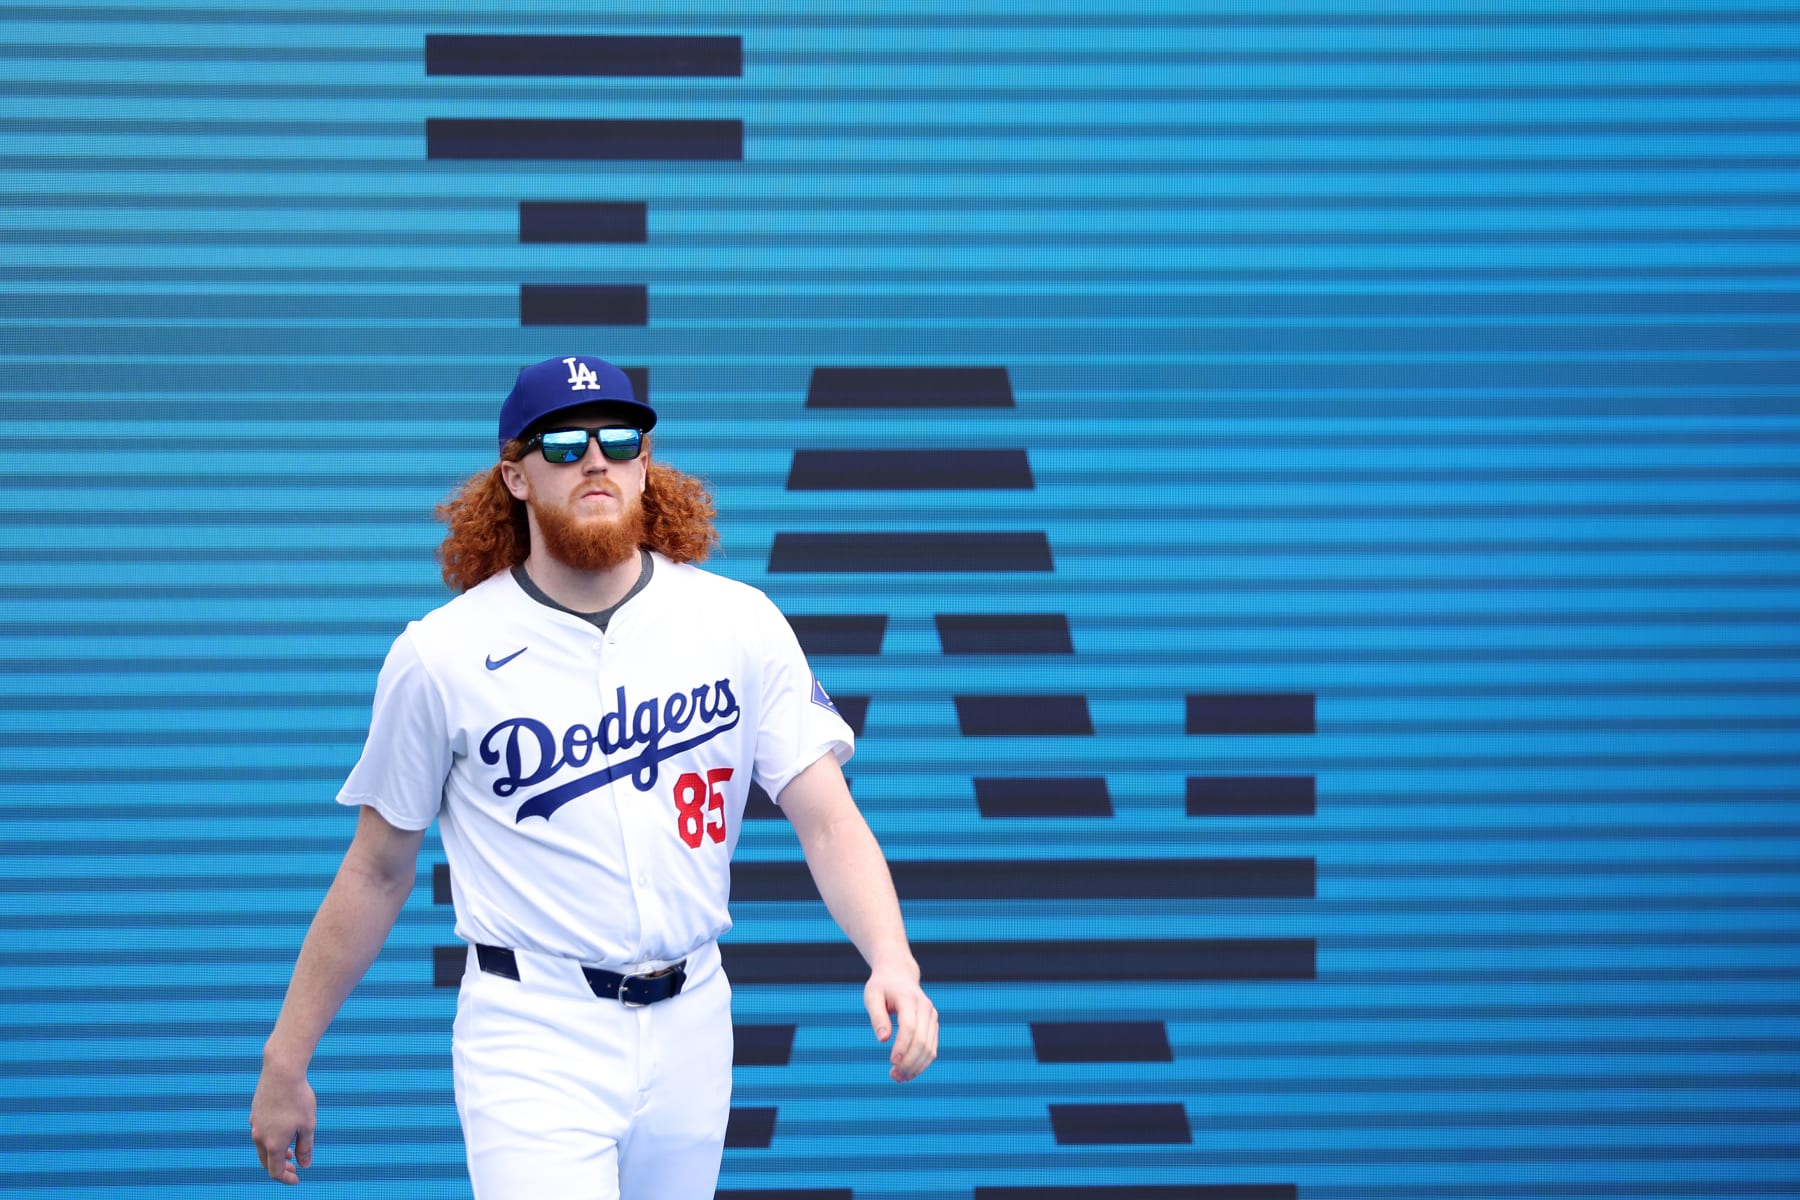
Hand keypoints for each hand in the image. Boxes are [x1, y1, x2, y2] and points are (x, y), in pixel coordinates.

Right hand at [250, 1063, 315, 1184]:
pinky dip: (270, 1138)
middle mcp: (259, 1137)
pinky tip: (282, 1129)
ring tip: (290, 1149)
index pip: (275, 1171)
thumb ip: (305, 1147)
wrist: (282, 1072)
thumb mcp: (308, 1125)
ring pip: (262, 1146)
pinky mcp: (255, 1112)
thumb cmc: (299, 1099)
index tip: (297, 1179)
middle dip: (280, 1167)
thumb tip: (304, 1165)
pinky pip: (260, 1131)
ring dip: (275, 1152)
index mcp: (273, 1144)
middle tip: (294, 1166)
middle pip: (266, 1161)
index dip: (286, 1179)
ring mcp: (255, 1124)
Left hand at [863, 961, 937, 1081]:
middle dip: (909, 1062)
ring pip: (930, 1048)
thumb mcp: (872, 996)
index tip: (892, 1063)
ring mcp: (932, 1016)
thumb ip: (877, 1016)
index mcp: (909, 998)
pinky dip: (922, 1063)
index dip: (902, 1047)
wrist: (899, 974)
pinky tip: (908, 1073)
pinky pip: (931, 1048)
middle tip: (893, 1076)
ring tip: (898, 1078)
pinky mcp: (933, 1025)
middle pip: (922, 1041)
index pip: (909, 1027)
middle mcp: (925, 1007)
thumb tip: (883, 1040)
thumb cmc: (882, 986)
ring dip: (916, 1067)